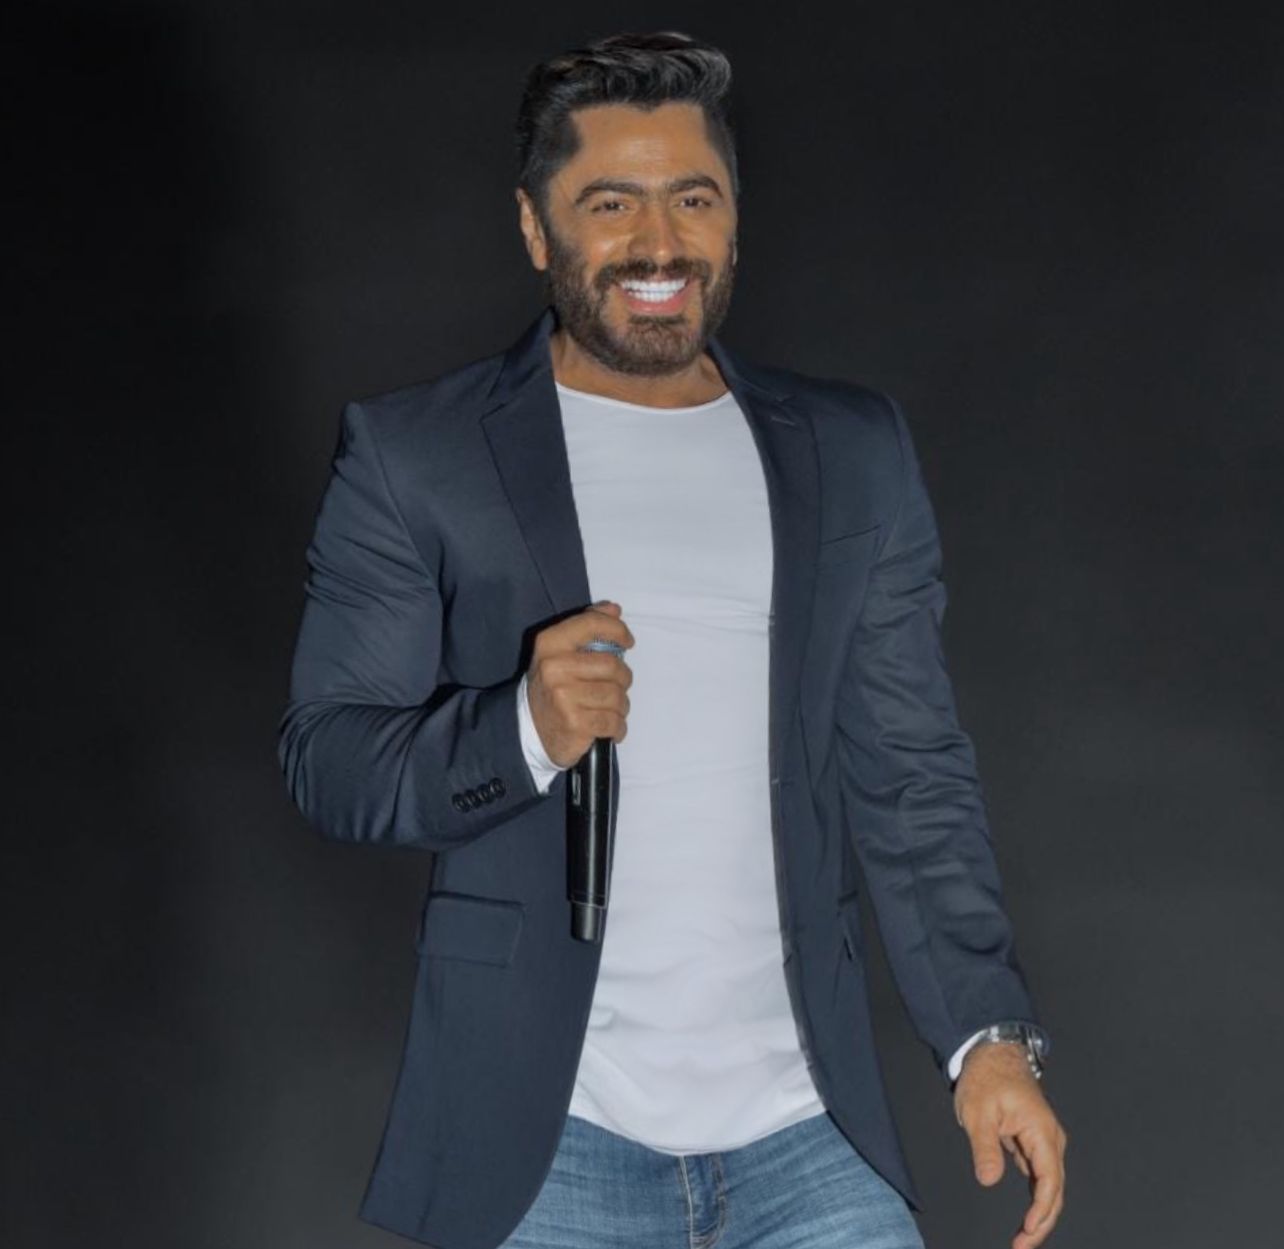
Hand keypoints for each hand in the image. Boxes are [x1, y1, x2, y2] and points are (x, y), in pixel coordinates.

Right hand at [526, 600, 634, 767]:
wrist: (528, 729)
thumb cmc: (552, 686)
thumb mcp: (560, 652)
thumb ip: (586, 627)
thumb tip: (614, 609)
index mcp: (550, 643)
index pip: (592, 624)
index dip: (617, 630)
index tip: (628, 642)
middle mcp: (554, 667)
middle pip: (613, 666)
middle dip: (623, 678)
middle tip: (615, 686)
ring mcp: (564, 697)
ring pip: (617, 696)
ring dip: (620, 705)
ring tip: (607, 708)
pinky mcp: (575, 724)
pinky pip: (614, 722)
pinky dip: (617, 726)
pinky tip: (608, 726)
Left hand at [953, 1042, 1067, 1248]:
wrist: (992, 1053)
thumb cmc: (986, 1077)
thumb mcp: (978, 1112)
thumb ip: (985, 1147)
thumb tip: (990, 1180)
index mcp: (1041, 1131)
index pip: (1049, 1180)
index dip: (1041, 1210)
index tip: (1027, 1229)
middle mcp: (1050, 1139)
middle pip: (1054, 1190)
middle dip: (1041, 1222)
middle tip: (1021, 1246)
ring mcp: (1044, 1141)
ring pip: (1049, 1186)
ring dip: (1039, 1215)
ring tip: (1023, 1240)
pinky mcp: (1034, 1143)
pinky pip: (1040, 1177)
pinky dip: (1035, 1199)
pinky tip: (1026, 1219)